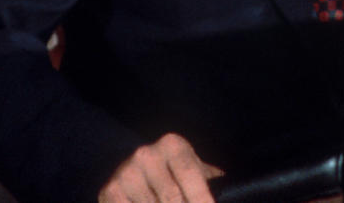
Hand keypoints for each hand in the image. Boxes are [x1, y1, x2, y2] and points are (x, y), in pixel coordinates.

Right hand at [98, 133, 223, 202]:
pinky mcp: (109, 191)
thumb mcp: (190, 167)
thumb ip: (210, 178)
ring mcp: (126, 173)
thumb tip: (234, 189)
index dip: (201, 198)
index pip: (190, 176)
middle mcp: (147, 154)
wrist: (127, 168)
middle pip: (172, 198)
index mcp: (173, 145)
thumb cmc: (171, 171)